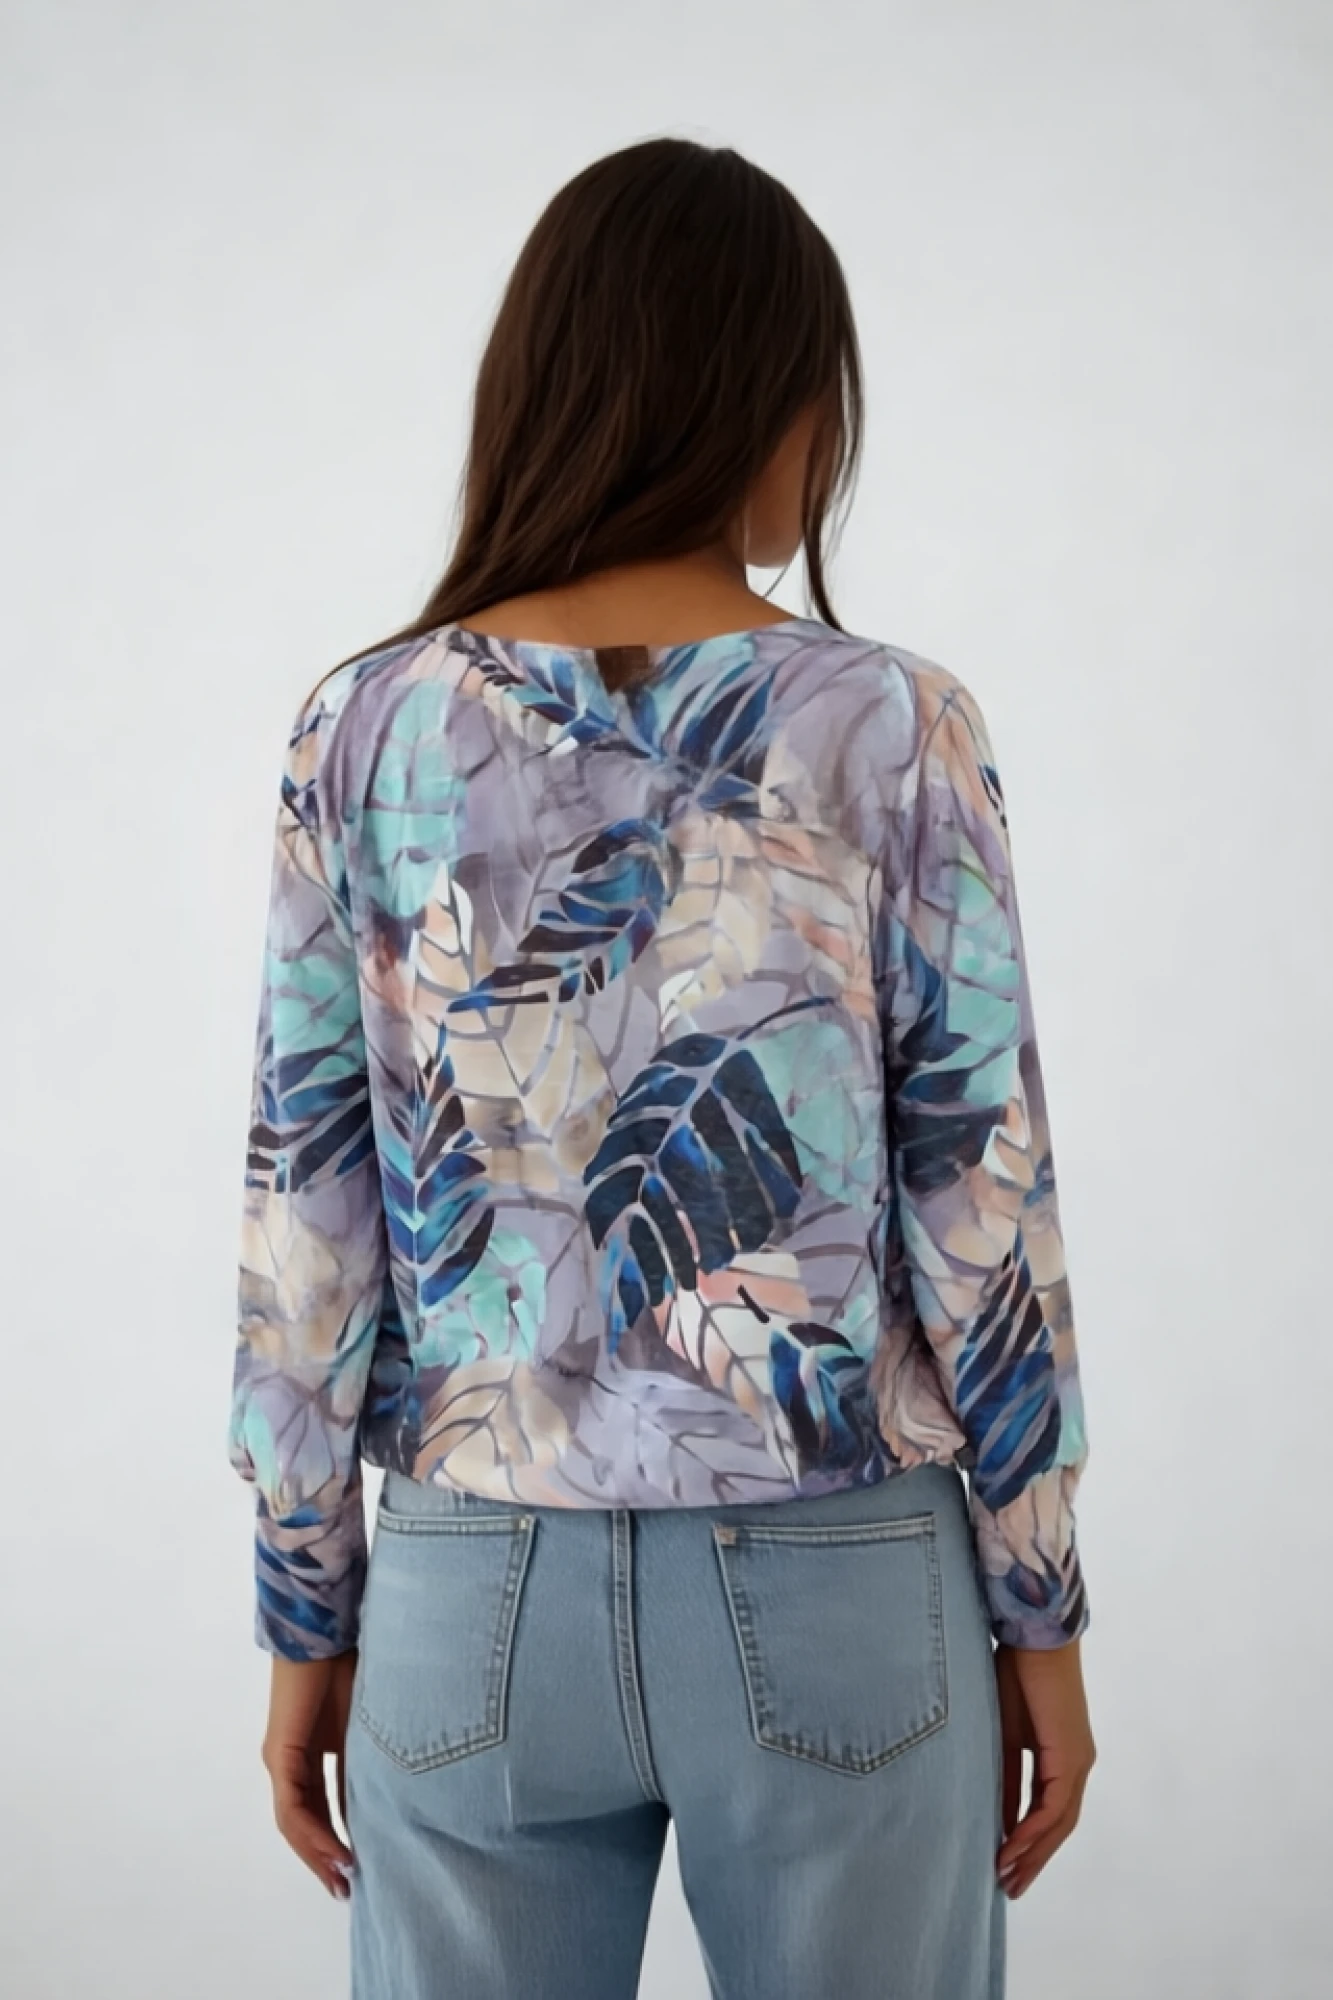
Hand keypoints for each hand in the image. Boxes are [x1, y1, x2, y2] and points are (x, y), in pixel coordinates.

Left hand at [262, 1649, 358, 1899]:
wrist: (326, 1633)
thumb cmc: (348, 1666)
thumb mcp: (363, 1728)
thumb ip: (362, 1765)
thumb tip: (379, 1804)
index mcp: (307, 1755)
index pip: (318, 1810)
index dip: (335, 1841)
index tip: (360, 1867)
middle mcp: (287, 1763)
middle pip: (301, 1825)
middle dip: (323, 1860)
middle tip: (347, 1890)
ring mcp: (281, 1761)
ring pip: (294, 1823)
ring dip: (318, 1854)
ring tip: (344, 1879)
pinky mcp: (280, 1756)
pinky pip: (294, 1808)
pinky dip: (314, 1833)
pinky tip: (336, 1849)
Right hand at [993, 1637, 1095, 1898]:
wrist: (1033, 1635)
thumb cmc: (1016, 1673)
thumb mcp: (1003, 1733)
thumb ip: (1005, 1774)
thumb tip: (999, 1816)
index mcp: (1063, 1756)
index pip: (1049, 1812)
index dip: (1029, 1842)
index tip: (1005, 1865)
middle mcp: (1078, 1764)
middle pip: (1059, 1826)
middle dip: (1033, 1859)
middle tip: (1009, 1888)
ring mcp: (1078, 1761)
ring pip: (1060, 1822)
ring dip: (1033, 1852)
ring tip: (1007, 1877)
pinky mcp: (1070, 1755)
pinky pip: (1053, 1805)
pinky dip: (1033, 1829)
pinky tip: (1012, 1845)